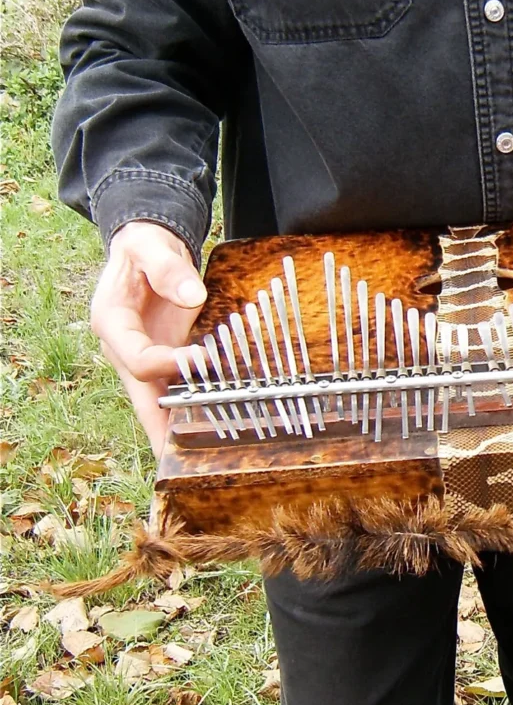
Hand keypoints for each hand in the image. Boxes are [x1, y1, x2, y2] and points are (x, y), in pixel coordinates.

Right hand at [91, 221, 206, 457]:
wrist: (149, 251)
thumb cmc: (146, 248)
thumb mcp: (151, 247)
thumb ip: (169, 268)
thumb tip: (193, 296)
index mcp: (112, 324)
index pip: (137, 358)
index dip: (166, 365)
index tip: (199, 361)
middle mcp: (125, 350)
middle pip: (141, 396)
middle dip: (159, 427)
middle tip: (176, 458)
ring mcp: (144, 360)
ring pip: (157, 402)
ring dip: (176, 428)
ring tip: (195, 457)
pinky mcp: (164, 364)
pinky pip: (175, 392)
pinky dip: (189, 412)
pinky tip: (207, 433)